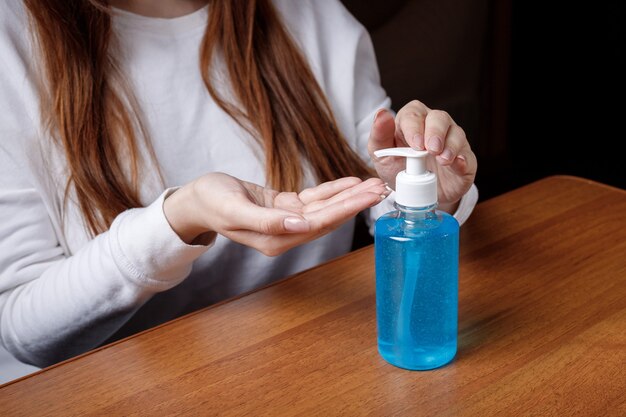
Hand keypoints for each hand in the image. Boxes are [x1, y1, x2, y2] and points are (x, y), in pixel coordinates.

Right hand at [164, 173, 387, 255]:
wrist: (197, 198)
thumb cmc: (211, 202)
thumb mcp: (234, 209)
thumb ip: (267, 222)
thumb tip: (300, 226)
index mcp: (275, 239)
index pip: (319, 223)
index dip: (347, 209)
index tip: (369, 196)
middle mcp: (286, 234)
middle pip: (329, 217)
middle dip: (356, 202)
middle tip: (382, 187)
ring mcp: (287, 221)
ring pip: (325, 208)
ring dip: (349, 195)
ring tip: (373, 183)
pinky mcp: (286, 208)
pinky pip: (314, 199)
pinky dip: (332, 190)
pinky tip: (350, 182)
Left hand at [367, 101, 476, 210]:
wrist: (414, 195)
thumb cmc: (398, 167)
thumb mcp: (382, 155)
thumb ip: (379, 135)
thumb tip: (381, 114)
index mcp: (412, 121)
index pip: (414, 113)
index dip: (414, 126)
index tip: (414, 144)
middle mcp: (434, 126)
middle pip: (439, 117)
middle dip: (435, 132)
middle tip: (430, 149)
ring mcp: (451, 142)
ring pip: (456, 133)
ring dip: (450, 145)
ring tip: (442, 159)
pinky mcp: (464, 160)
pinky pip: (467, 156)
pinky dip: (463, 160)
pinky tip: (457, 163)